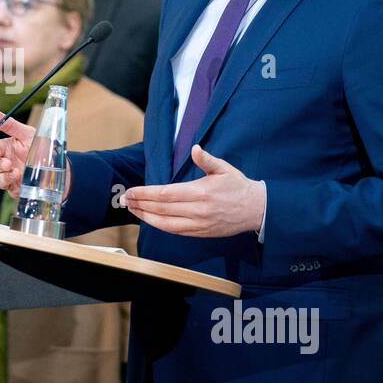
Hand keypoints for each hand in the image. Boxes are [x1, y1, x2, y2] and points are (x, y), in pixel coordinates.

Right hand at [0, 107, 70, 200]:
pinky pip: (8, 188)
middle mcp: (8, 162)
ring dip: (2, 177)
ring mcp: (12, 176)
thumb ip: (10, 124)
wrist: (59, 166)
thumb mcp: (28, 133)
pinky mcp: (17, 188)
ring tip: (13, 172)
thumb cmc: (43, 148)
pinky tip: (17, 178)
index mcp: (8, 148)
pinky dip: (9, 184)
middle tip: (8, 163)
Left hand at [123, 145, 264, 237]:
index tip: (131, 191)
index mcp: (201, 192)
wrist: (257, 210)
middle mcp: (198, 210)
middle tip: (125, 200)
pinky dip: (159, 226)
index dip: (145, 193)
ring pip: (165, 223)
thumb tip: (195, 148)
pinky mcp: (201, 233)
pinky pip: (175, 231)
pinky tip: (149, 219)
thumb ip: (206, 159)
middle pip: (161, 209)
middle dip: (140, 204)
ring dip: (146, 217)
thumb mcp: (224, 168)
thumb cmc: (238, 186)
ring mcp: (199, 224)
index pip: (165, 194)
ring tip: (133, 210)